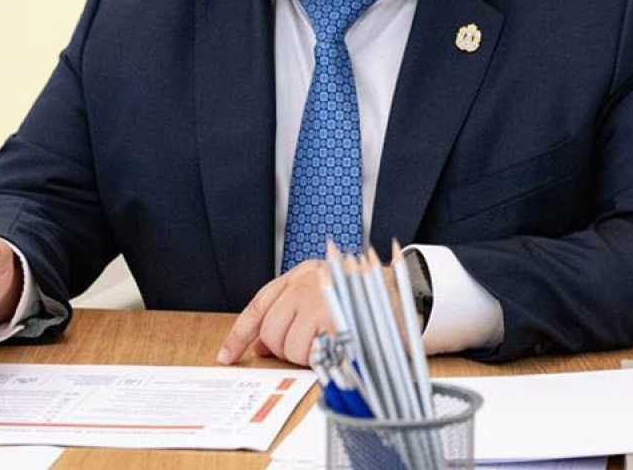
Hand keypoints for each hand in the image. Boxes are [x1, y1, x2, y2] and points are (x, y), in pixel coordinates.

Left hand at [216, 256, 405, 366]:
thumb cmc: (364, 296)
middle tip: (308, 348)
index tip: (226, 356)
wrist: (406, 290)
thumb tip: (259, 344)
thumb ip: (290, 310)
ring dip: (305, 356)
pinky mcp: (336, 321)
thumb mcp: (324, 290)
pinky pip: (313, 354)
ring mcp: (321, 301)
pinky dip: (323, 358)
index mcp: (301, 274)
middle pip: (271, 331)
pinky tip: (339, 346)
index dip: (239, 334)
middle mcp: (306, 284)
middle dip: (283, 349)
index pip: (259, 305)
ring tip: (330, 343)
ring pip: (290, 346)